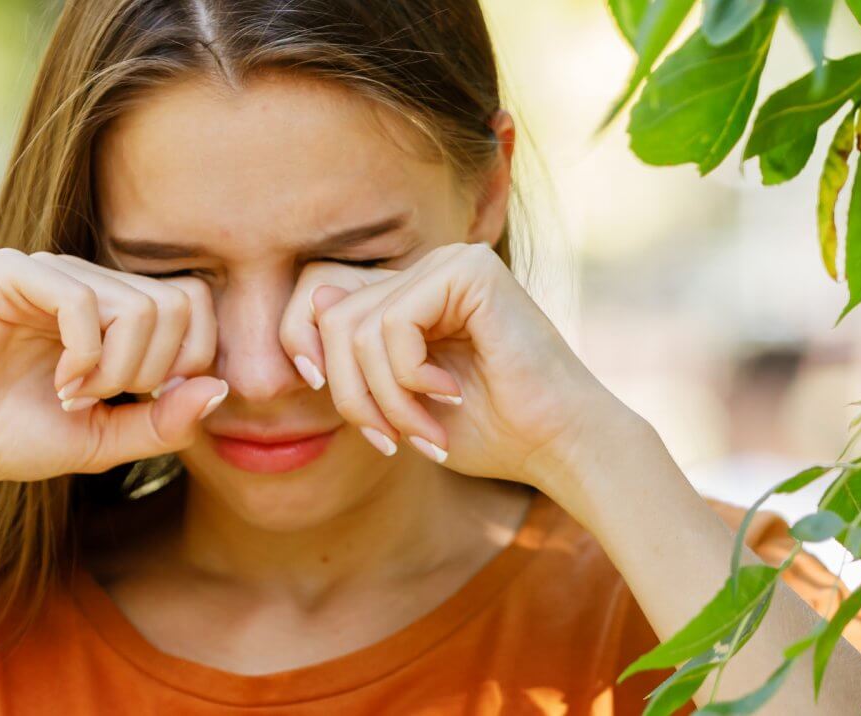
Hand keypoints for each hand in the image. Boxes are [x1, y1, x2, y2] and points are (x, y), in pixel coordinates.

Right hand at [0, 248, 228, 488]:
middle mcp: (86, 277)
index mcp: (111, 307)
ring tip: (72, 395)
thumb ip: (164, 420)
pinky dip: (82, 354)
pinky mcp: (14, 271)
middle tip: (102, 401)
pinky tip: (57, 383)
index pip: (193, 303)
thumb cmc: (11, 438)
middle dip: (151, 370)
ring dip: (115, 369)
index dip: (185, 362)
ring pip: (137, 305)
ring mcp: (51, 269)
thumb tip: (223, 390)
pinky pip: (83, 300)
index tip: (138, 403)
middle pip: (175, 304)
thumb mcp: (105, 440)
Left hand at [282, 242, 644, 489]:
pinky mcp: (469, 270)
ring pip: (356, 326)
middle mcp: (428, 270)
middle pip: (331, 315)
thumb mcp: (399, 401)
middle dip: (349, 393)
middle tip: (389, 440)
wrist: (558, 445)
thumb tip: (319, 300)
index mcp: (411, 295)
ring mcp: (450, 264)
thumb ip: (359, 359)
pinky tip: (451, 393)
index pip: (318, 295)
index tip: (326, 398)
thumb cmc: (488, 432)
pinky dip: (408, 376)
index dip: (302, 344)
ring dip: (383, 397)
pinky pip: (393, 322)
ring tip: (424, 430)